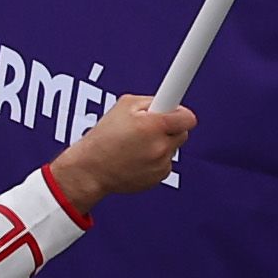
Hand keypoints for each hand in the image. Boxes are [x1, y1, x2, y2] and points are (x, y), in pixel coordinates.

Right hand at [55, 94, 195, 205]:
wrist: (90, 170)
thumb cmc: (103, 139)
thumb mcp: (122, 106)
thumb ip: (149, 101)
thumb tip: (167, 100)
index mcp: (153, 125)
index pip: (187, 117)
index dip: (181, 114)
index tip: (179, 112)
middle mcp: (160, 146)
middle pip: (183, 132)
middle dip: (169, 127)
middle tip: (148, 127)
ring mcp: (161, 163)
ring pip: (173, 148)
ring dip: (161, 143)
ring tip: (136, 145)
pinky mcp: (159, 177)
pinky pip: (165, 162)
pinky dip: (155, 159)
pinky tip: (137, 157)